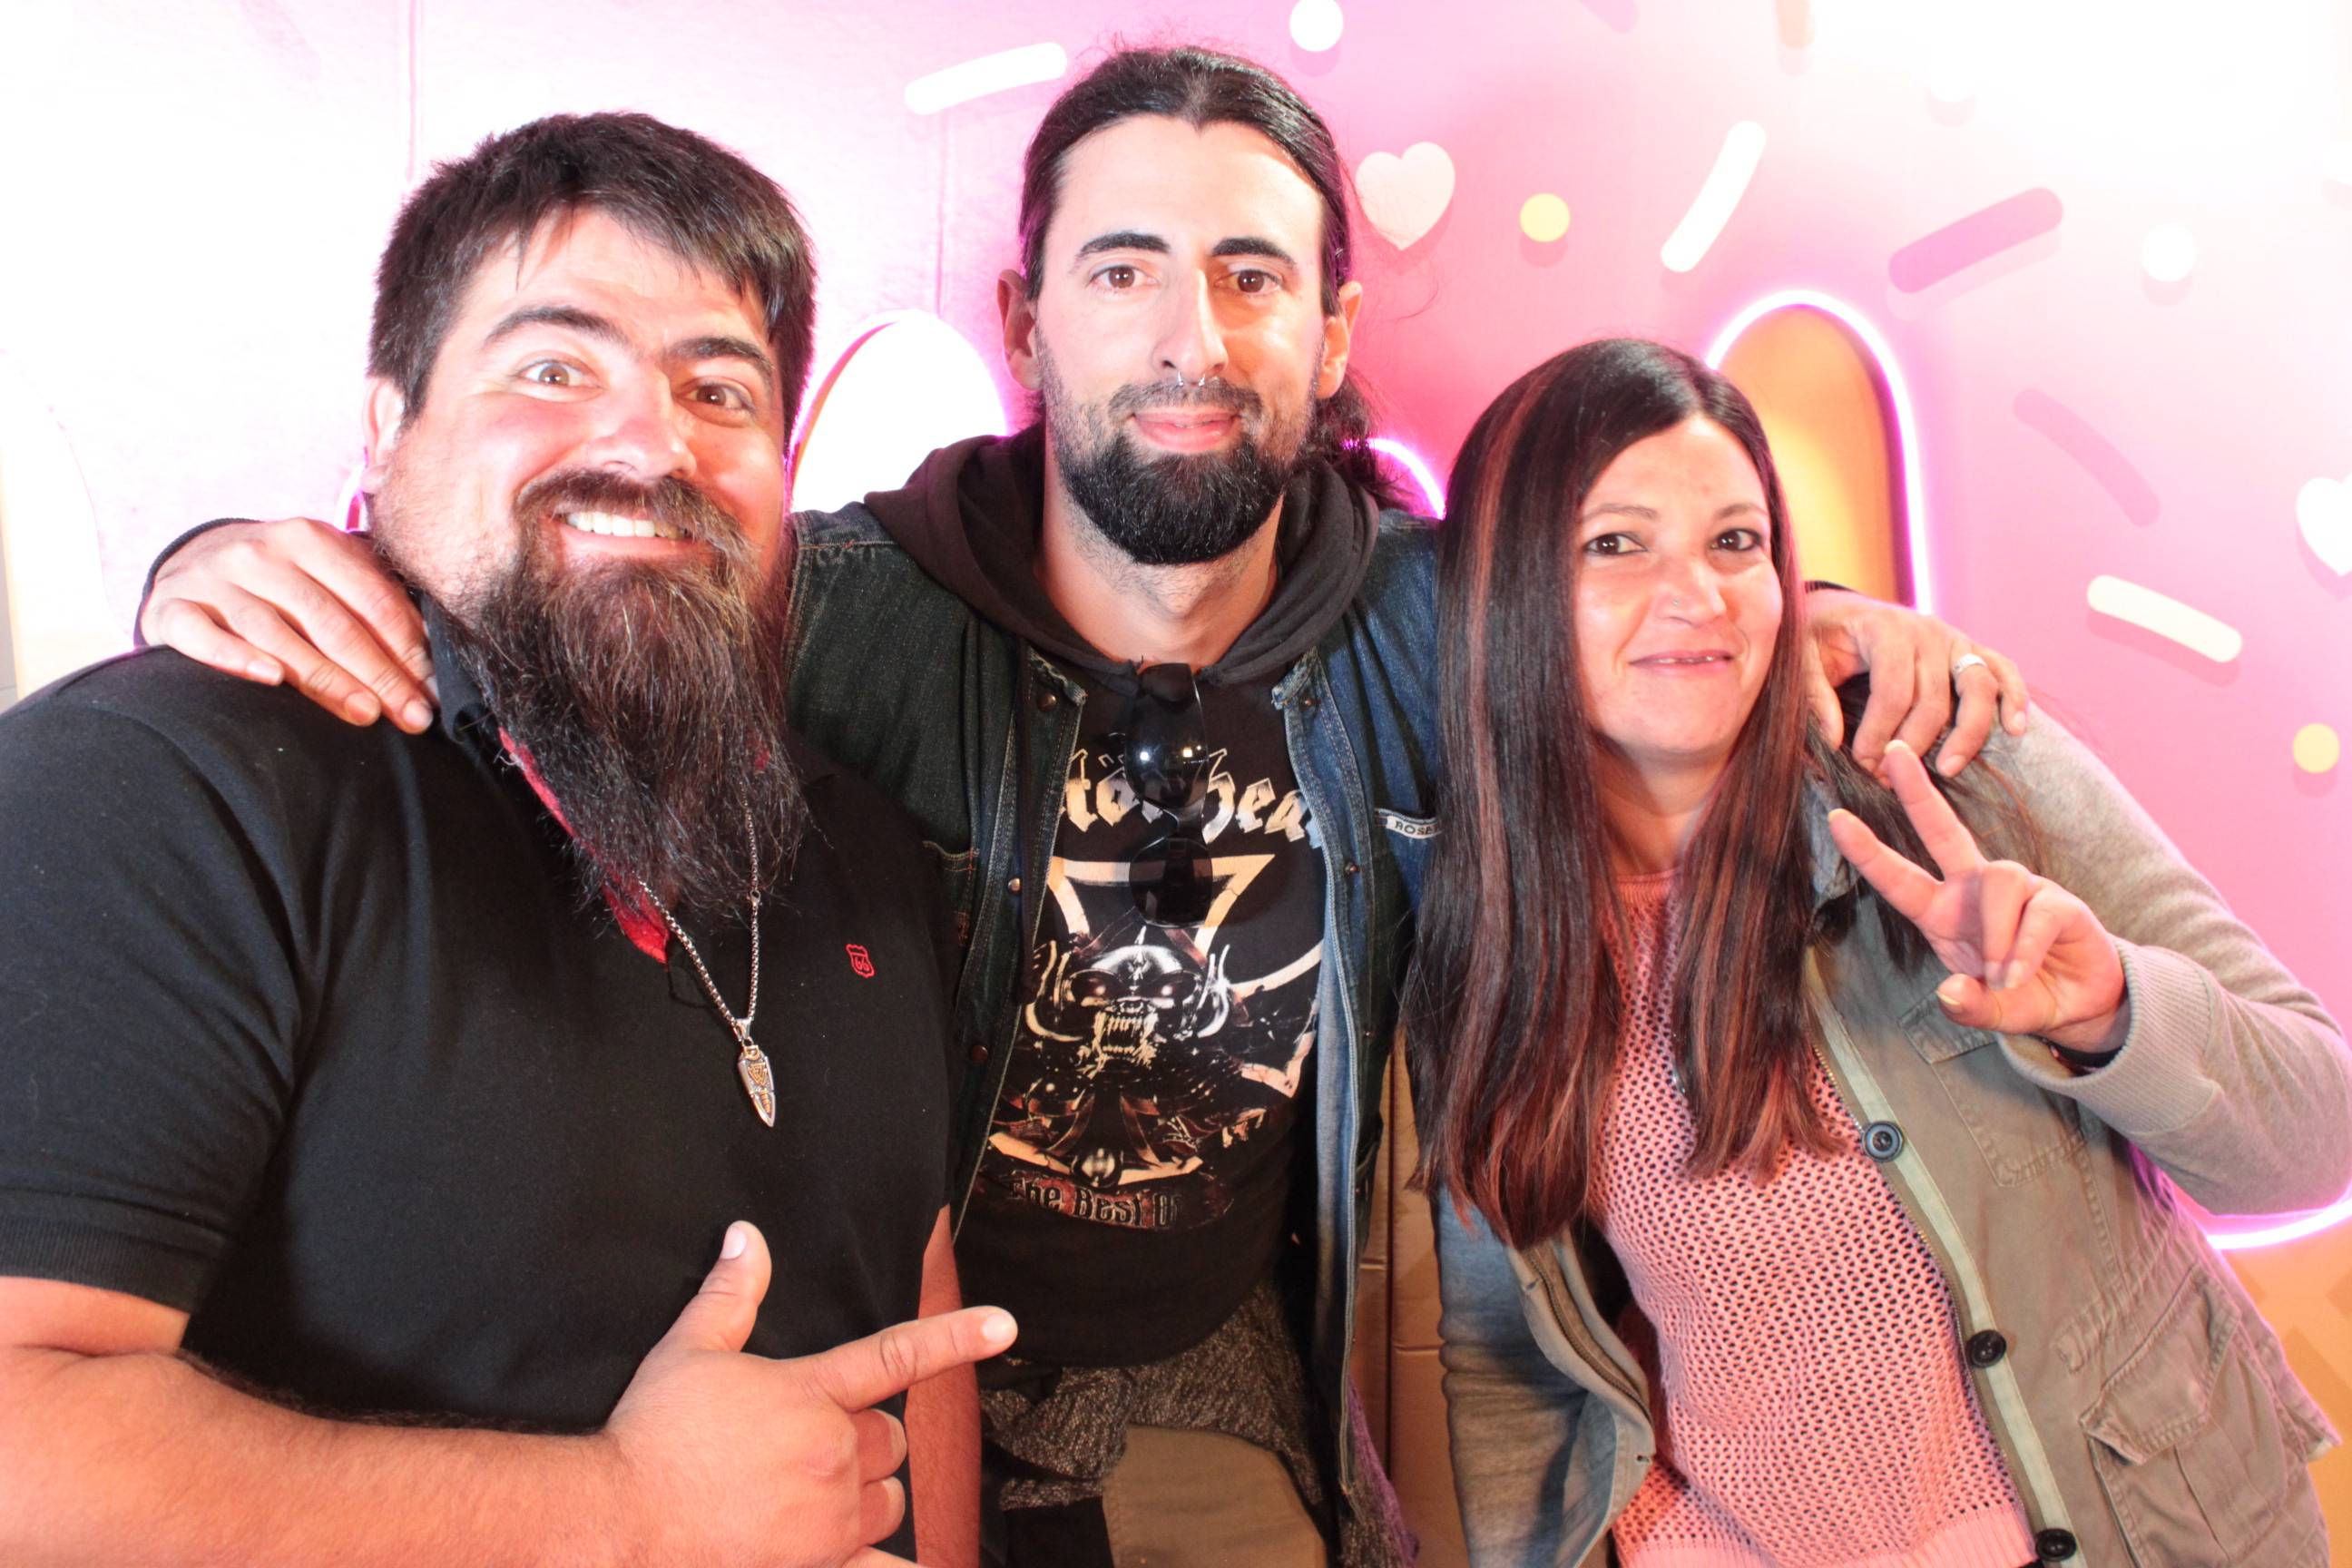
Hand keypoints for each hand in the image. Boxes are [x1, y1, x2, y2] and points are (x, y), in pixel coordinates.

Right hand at [141, 518, 435, 732]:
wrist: (190, 562)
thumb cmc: (281, 580)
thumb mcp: (326, 573)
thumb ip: (373, 601)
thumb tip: (431, 663)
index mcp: (309, 538)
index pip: (369, 597)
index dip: (407, 646)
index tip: (433, 690)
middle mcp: (259, 553)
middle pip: (329, 620)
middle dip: (378, 672)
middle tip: (411, 715)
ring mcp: (211, 579)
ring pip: (274, 632)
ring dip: (323, 677)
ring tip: (364, 713)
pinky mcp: (170, 608)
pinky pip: (202, 635)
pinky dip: (235, 656)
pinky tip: (270, 679)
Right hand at [603, 1222, 1017, 1566]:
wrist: (617, 1523)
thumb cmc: (650, 1438)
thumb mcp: (687, 1352)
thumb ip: (730, 1294)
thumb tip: (746, 1236)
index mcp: (810, 1394)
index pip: (897, 1355)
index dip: (956, 1336)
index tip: (1005, 1325)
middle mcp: (833, 1454)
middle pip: (890, 1441)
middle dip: (863, 1440)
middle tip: (808, 1448)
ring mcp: (829, 1519)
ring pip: (889, 1502)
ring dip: (867, 1498)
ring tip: (814, 1501)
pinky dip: (889, 1567)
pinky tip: (903, 1566)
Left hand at [1804, 588, 2027, 777]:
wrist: (1843, 610)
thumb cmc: (1821, 637)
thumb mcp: (1803, 657)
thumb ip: (1814, 696)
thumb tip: (1833, 740)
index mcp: (1887, 628)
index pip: (1893, 690)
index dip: (1880, 733)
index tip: (1862, 764)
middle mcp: (1929, 631)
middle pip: (1935, 698)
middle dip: (1913, 744)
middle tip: (1890, 778)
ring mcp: (1956, 639)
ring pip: (1978, 687)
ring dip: (1968, 733)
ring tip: (1947, 769)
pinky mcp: (1971, 650)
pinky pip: (2003, 671)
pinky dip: (2014, 698)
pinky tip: (2014, 730)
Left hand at [1827, 741, 2127, 1054]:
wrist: (2080, 1005)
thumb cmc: (2020, 995)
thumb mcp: (1988, 1011)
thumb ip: (1968, 1008)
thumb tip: (1950, 993)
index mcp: (1943, 913)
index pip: (1899, 878)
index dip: (1868, 851)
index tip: (1835, 819)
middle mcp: (1975, 891)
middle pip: (1944, 831)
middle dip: (1918, 792)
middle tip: (1892, 752)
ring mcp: (2020, 890)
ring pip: (1998, 879)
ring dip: (1996, 933)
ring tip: (2001, 975)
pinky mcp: (2058, 901)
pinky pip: (2036, 912)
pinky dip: (2023, 948)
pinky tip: (2018, 973)